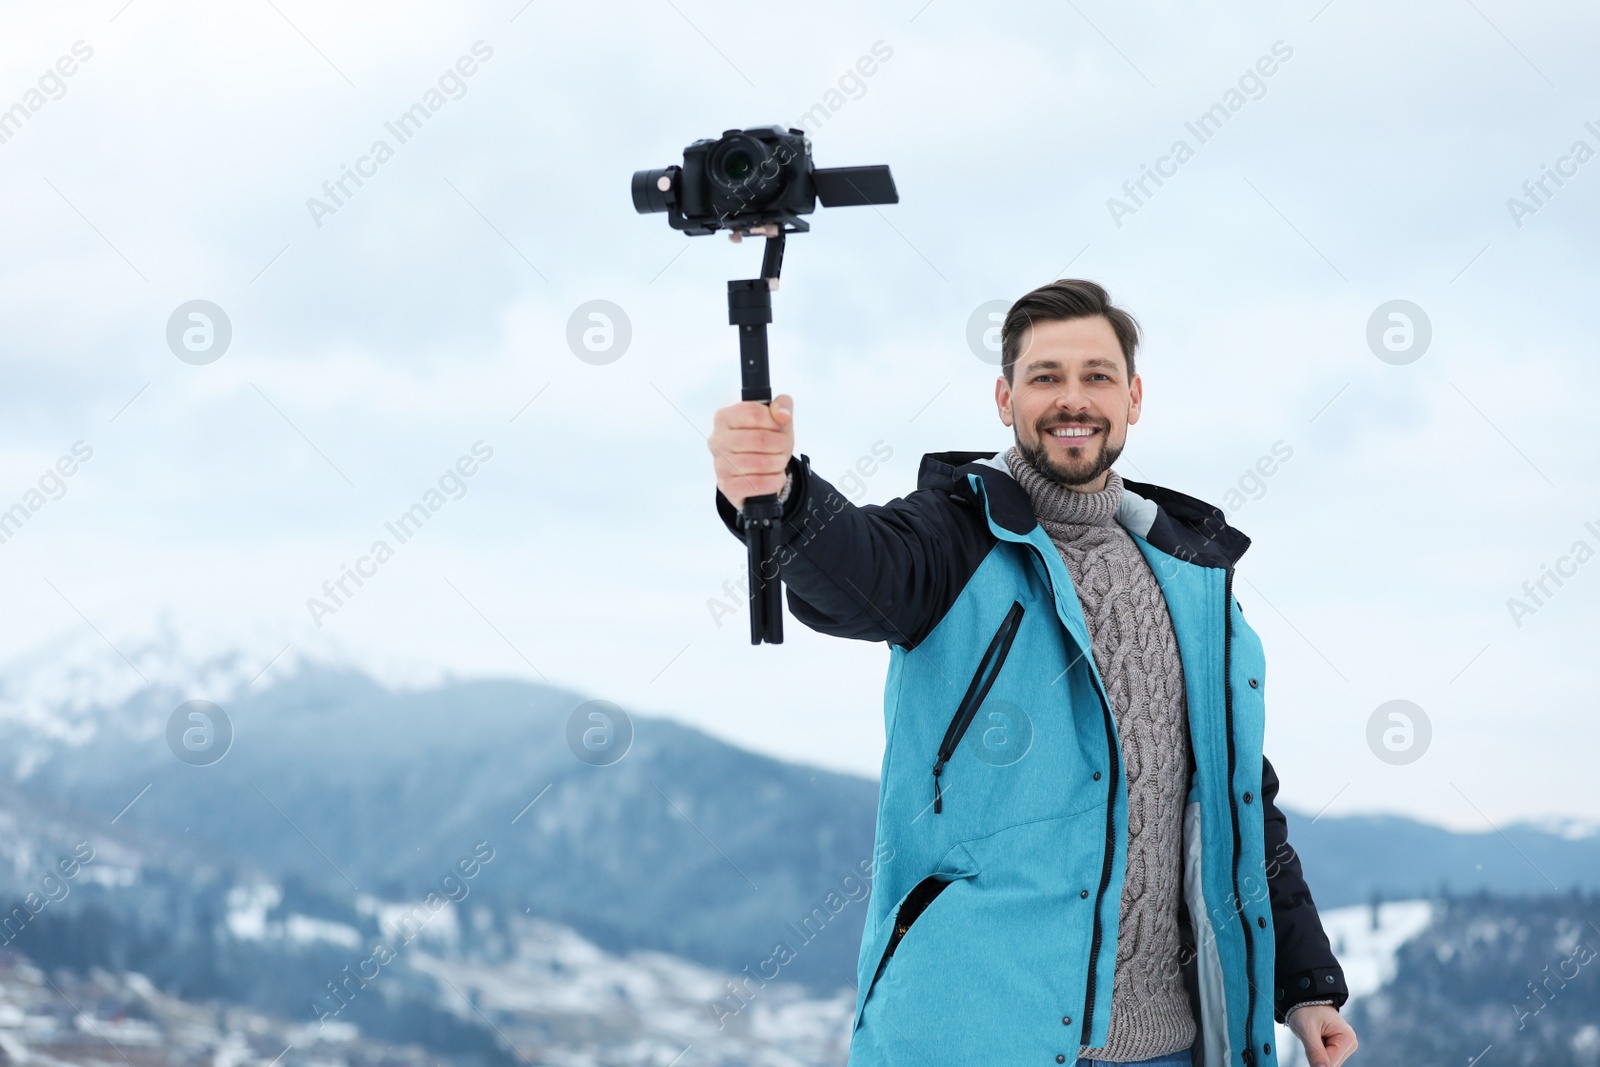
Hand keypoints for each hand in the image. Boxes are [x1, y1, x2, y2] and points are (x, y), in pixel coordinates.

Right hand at [709, 393, 793, 511]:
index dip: (774, 421)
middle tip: (783, 448)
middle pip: (759, 439)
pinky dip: (774, 481)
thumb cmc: (765, 441)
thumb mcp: (776, 420)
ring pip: (760, 463)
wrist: (758, 471)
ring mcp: (719, 464)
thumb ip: (782, 405)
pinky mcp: (726, 486)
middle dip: (780, 445)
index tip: (779, 427)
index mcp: (725, 417)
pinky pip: (756, 484)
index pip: (754, 413)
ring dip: (778, 463)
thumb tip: (782, 415)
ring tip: (779, 462)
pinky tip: (776, 477)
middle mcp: (717, 440)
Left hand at [1288, 1004, 1356, 1066]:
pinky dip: (1318, 1052)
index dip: (1316, 1058)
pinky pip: (1327, 1059)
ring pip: (1329, 1063)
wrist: (1305, 999)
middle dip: (1317, 1055)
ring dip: (1317, 1054)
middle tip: (1311, 1037)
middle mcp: (1351, 1043)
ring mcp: (1346, 1046)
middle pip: (1331, 1064)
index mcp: (1348, 1038)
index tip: (1309, 1043)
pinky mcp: (1340, 1048)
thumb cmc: (1306, 1011)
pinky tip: (1317, 1039)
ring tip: (1314, 1036)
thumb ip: (1315, 1053)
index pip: (1331, 1063)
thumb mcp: (1307, 1031)